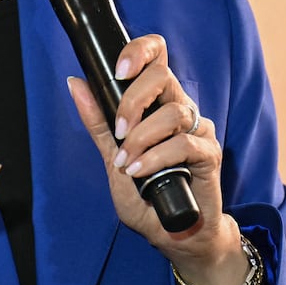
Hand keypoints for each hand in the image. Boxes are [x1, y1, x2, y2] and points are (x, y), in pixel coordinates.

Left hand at [67, 35, 240, 273]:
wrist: (173, 233)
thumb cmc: (145, 194)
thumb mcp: (112, 156)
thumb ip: (98, 122)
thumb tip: (75, 83)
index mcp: (157, 102)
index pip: (157, 56)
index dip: (140, 51)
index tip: (118, 70)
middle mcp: (180, 109)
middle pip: (163, 75)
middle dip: (133, 100)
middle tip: (119, 131)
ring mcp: (198, 130)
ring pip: (173, 112)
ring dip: (141, 138)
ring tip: (126, 163)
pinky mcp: (210, 154)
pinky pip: (184, 144)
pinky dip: (156, 158)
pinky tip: (140, 172)